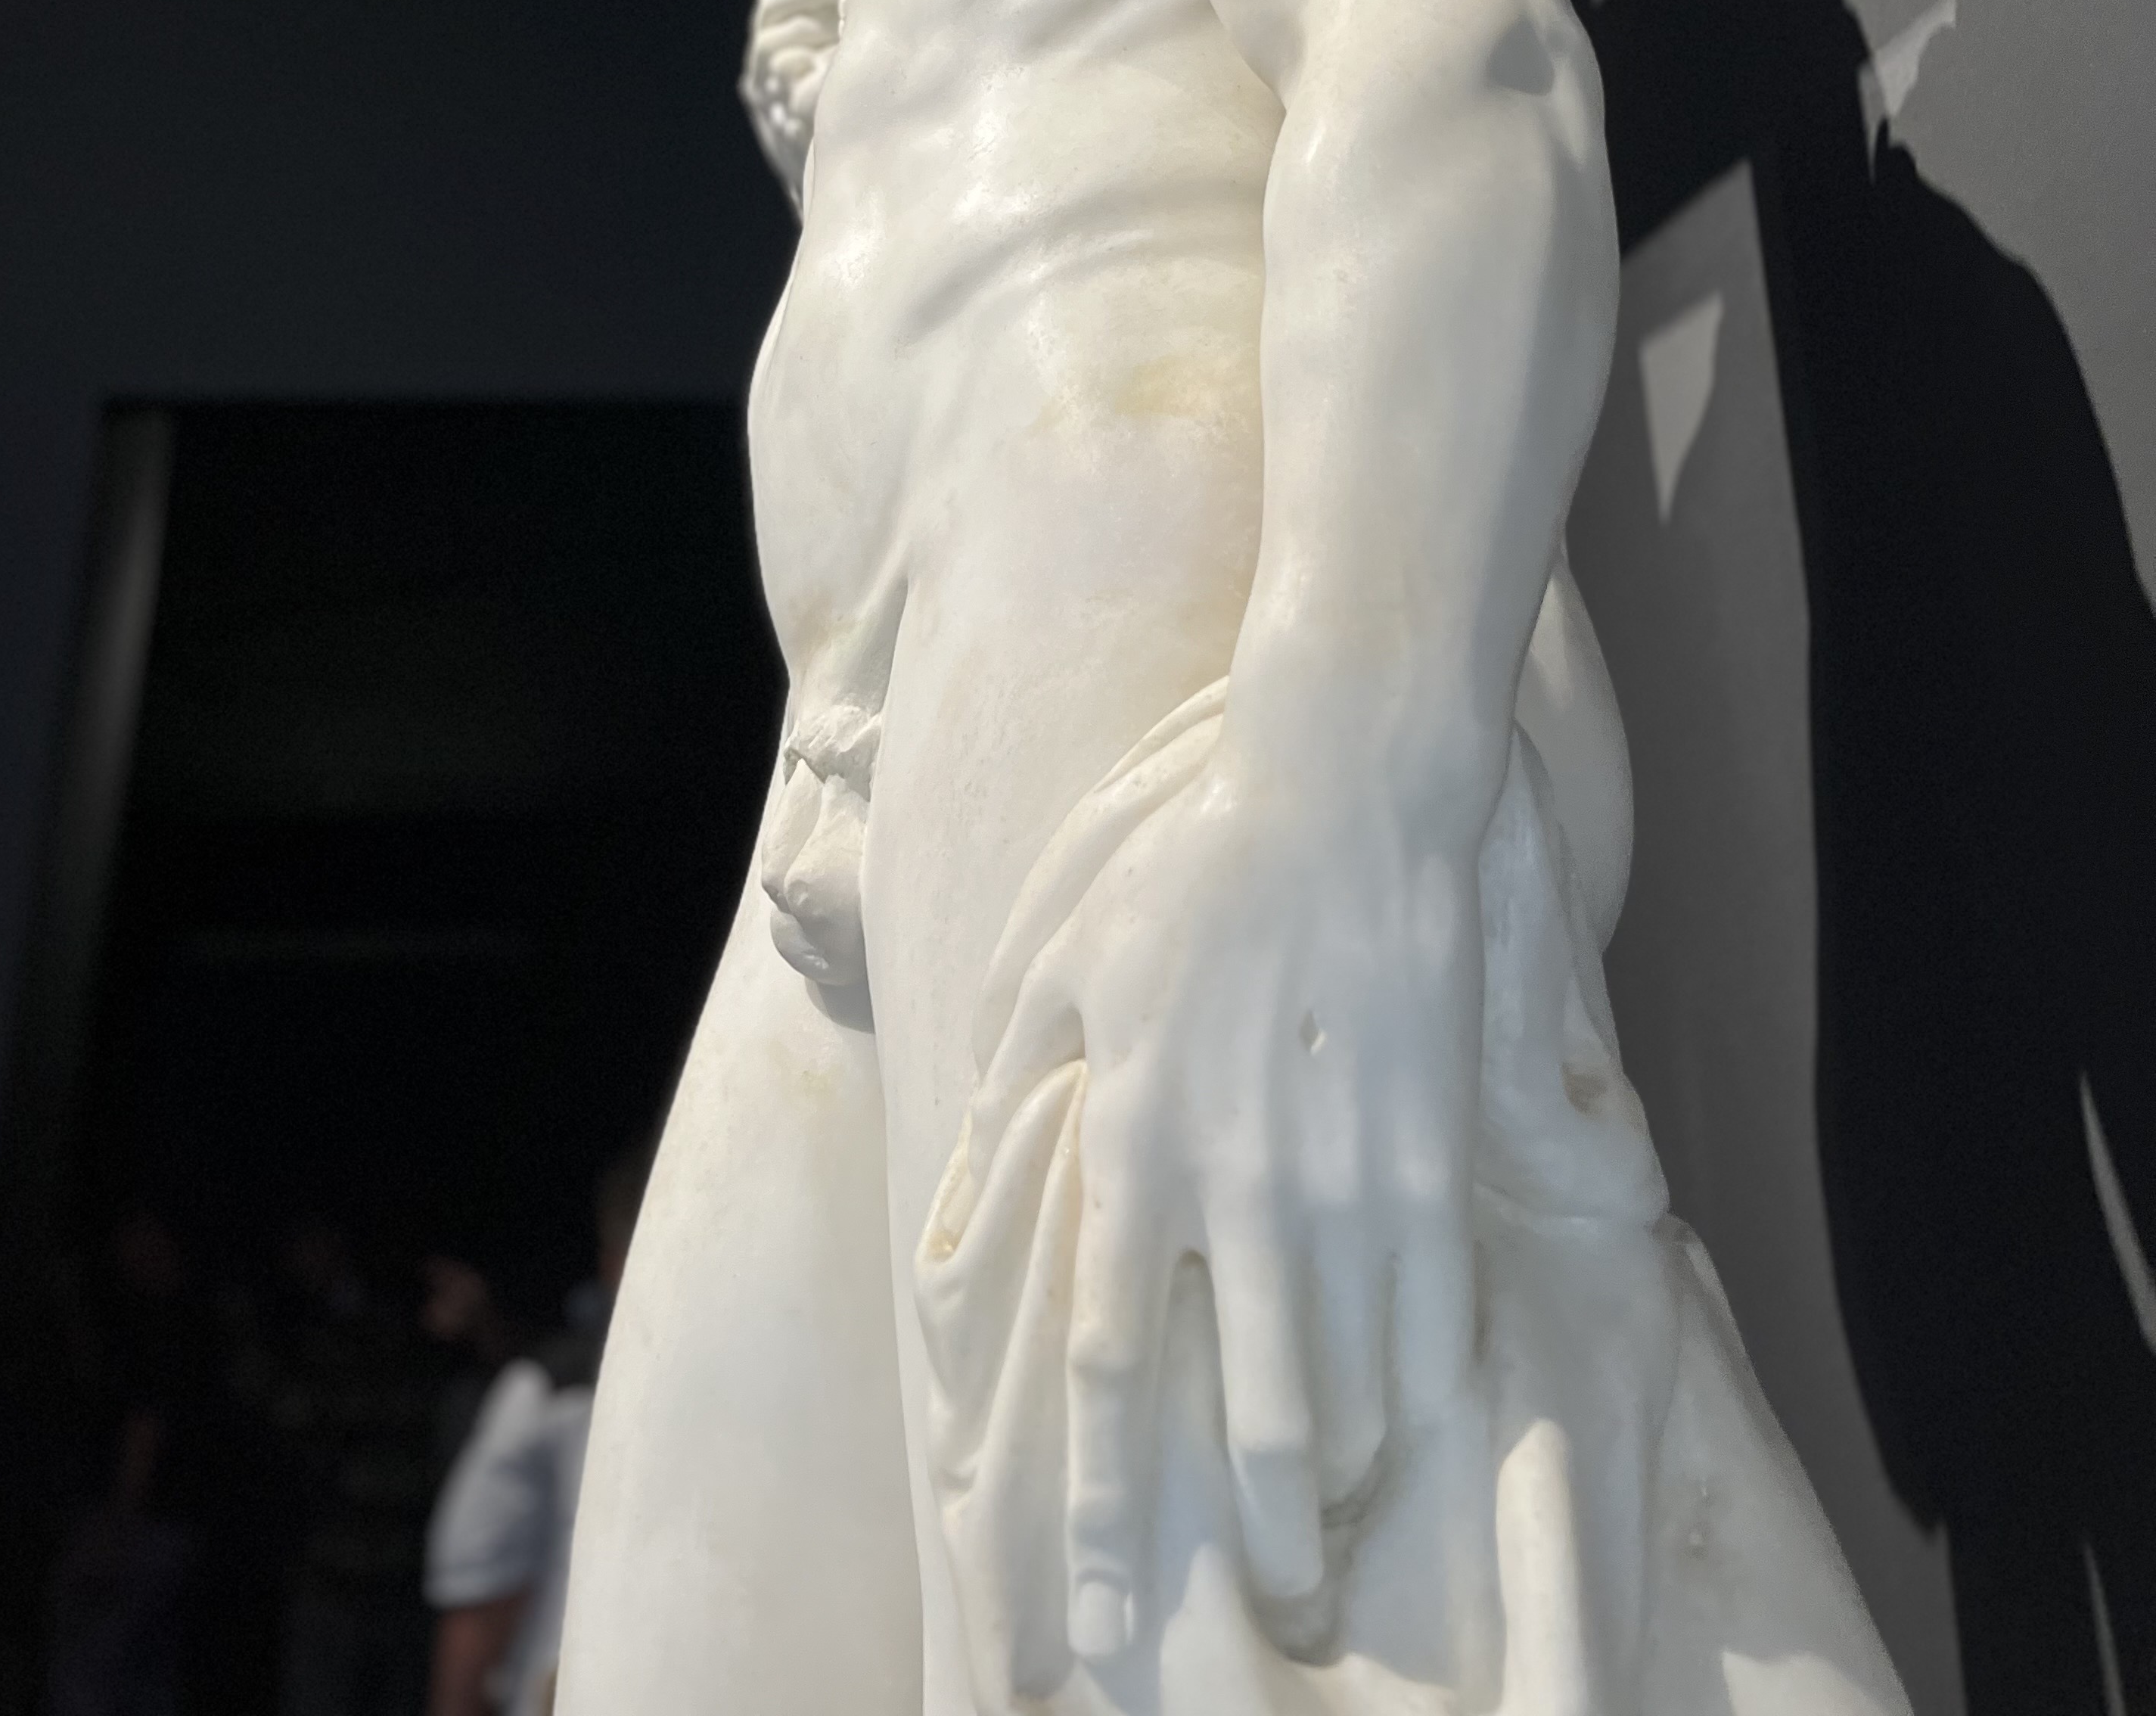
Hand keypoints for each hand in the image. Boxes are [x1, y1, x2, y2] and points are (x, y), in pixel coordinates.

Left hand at [961, 751, 1484, 1662]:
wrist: (1345, 789)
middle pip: (1253, 1416)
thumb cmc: (1187, 864)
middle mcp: (1240, 1183)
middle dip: (1263, 1539)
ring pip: (1356, 1381)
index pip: (1105, 1362)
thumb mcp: (1060, 953)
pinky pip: (1437, 1310)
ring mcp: (1351, 1175)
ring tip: (1330, 1535)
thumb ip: (1009, 1072)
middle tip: (1275, 1611)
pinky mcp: (1436, 1149)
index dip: (1100, 1504)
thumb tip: (963, 1175)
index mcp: (1134, 1139)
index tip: (1095, 1612)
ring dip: (1343, 1476)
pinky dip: (1421, 1383)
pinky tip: (1408, 1422)